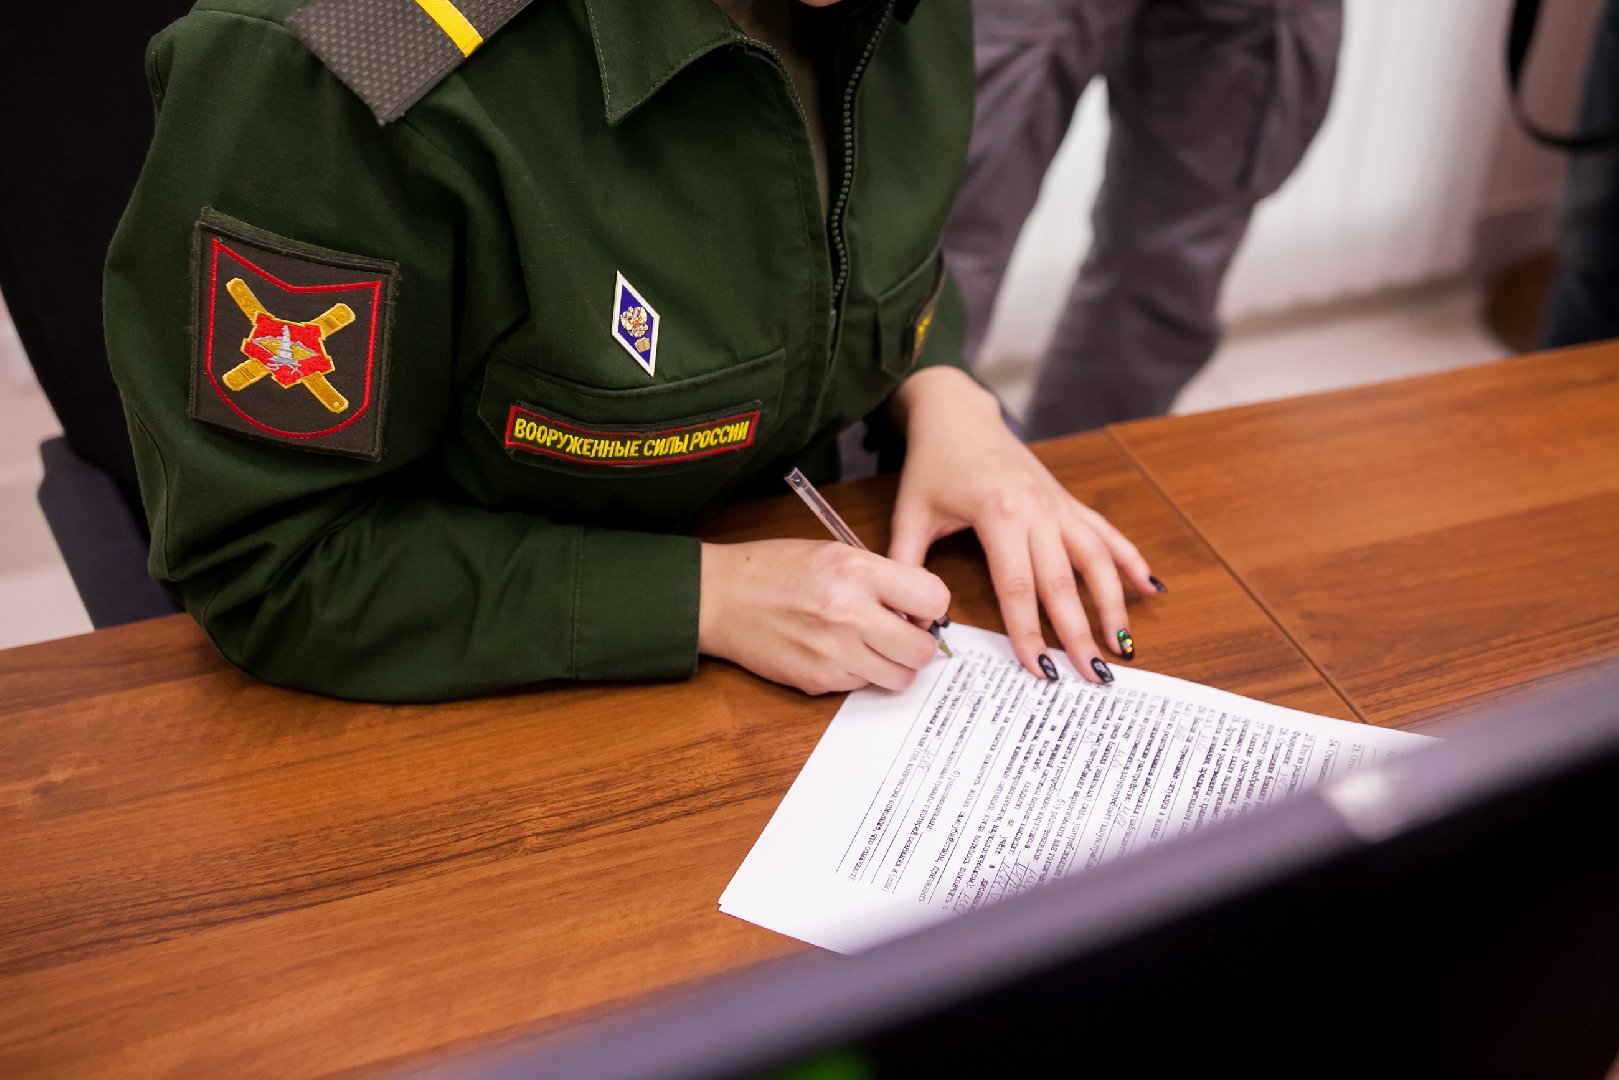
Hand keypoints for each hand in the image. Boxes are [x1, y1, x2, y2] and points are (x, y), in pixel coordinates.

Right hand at [698, 539, 950, 694]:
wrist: (721, 597)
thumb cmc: (775, 569)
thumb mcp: (834, 551)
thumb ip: (880, 577)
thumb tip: (919, 609)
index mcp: (857, 570)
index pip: (933, 598)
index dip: (930, 606)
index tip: (915, 608)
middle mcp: (849, 612)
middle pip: (922, 649)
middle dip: (918, 644)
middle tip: (900, 634)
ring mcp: (833, 652)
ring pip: (899, 678)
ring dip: (892, 665)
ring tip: (870, 646)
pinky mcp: (818, 680)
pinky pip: (862, 685)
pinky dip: (858, 673)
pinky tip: (836, 652)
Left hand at [888, 367, 1159, 683]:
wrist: (957, 414)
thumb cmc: (932, 464)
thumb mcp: (910, 515)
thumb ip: (906, 567)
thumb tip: (908, 619)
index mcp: (998, 514)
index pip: (1018, 587)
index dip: (1029, 632)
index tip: (1039, 669)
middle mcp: (1037, 508)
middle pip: (1064, 582)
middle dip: (1080, 633)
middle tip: (1094, 676)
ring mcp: (1058, 503)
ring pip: (1097, 559)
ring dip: (1114, 604)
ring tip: (1124, 646)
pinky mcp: (1067, 499)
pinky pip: (1106, 532)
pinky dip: (1131, 560)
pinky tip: (1152, 588)